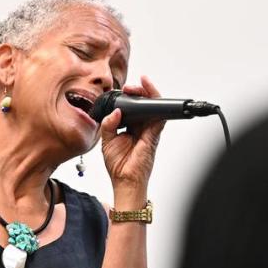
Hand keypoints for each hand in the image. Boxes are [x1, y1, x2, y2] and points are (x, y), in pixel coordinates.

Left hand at [99, 76, 164, 193]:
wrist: (124, 181)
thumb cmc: (118, 165)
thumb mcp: (107, 141)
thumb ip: (109, 124)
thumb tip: (115, 111)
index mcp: (130, 128)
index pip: (133, 108)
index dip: (130, 97)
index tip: (124, 89)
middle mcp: (141, 128)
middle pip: (144, 104)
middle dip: (139, 92)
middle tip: (130, 88)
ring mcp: (149, 131)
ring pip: (154, 107)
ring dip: (148, 94)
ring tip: (140, 86)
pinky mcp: (153, 135)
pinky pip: (160, 117)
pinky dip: (157, 106)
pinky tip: (151, 97)